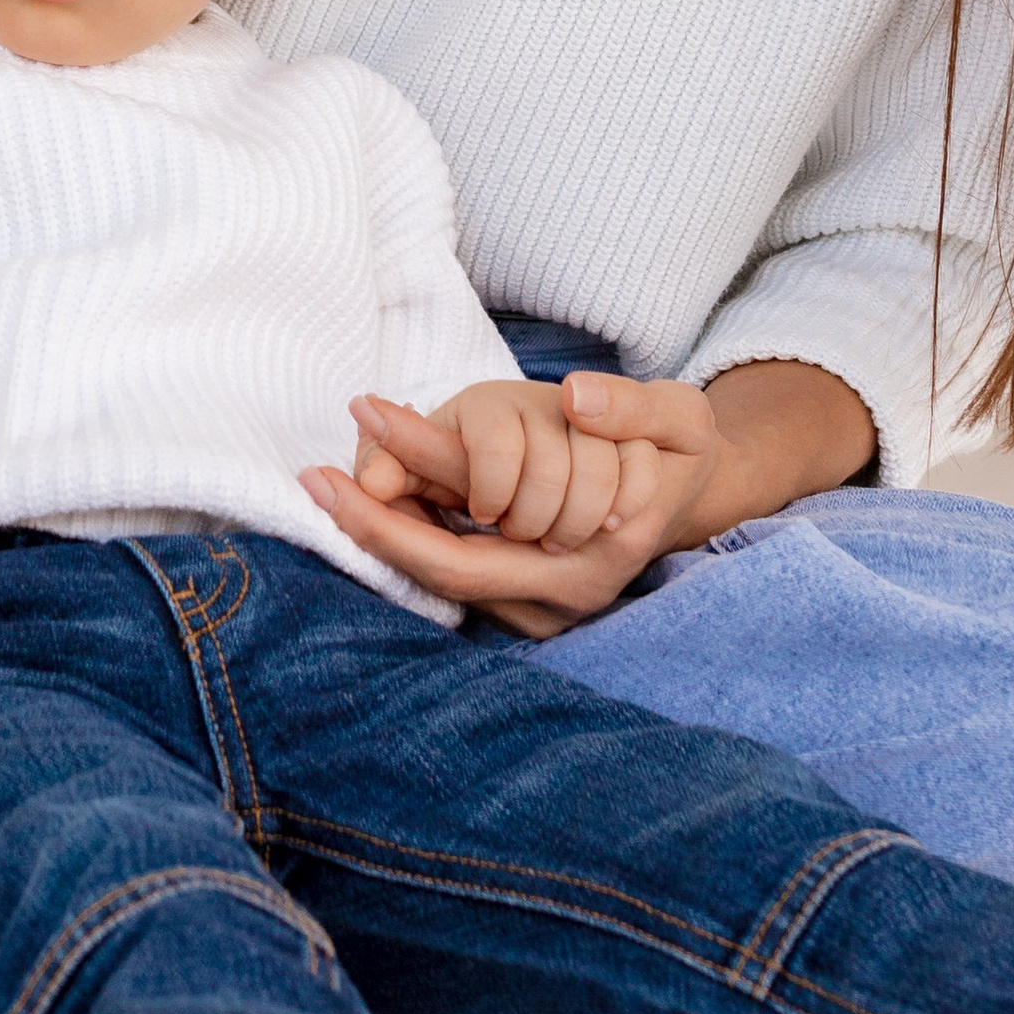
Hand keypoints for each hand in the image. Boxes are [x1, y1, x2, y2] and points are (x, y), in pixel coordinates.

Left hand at [302, 370, 724, 633]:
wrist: (697, 504)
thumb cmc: (680, 457)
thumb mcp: (681, 419)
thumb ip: (632, 409)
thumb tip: (575, 400)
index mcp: (593, 559)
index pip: (462, 558)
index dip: (388, 523)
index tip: (325, 480)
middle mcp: (562, 601)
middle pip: (443, 576)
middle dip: (377, 529)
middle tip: (316, 481)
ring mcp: (546, 614)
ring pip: (449, 578)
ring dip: (406, 533)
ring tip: (355, 492)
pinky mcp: (531, 611)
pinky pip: (459, 577)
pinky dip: (421, 542)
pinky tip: (389, 509)